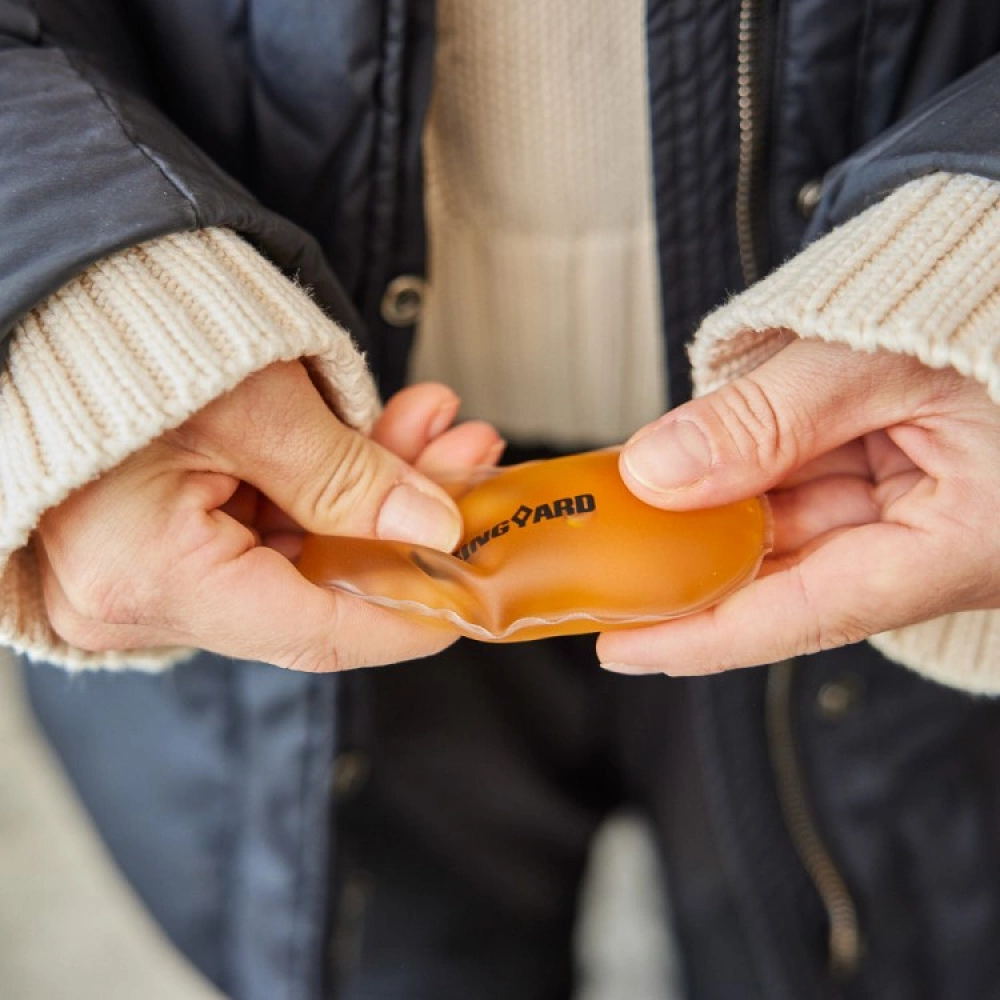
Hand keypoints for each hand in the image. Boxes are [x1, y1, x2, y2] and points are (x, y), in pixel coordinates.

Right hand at [37, 361, 501, 669]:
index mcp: (151, 577)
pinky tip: (381, 431)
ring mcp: (145, 571)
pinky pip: (264, 528)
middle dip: (405, 520)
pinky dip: (326, 482)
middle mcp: (139, 596)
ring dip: (374, 489)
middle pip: (316, 585)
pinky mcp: (157, 538)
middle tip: (467, 462)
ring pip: (299, 553)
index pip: (317, 632)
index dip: (411, 614)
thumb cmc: (123, 331)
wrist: (54, 291)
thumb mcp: (256, 403)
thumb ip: (350, 478)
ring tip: (435, 427)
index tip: (473, 594)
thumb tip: (433, 527)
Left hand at [598, 339, 999, 674]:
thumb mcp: (875, 357)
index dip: (702, 638)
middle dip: (690, 562)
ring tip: (632, 499)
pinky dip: (751, 473)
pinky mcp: (905, 480)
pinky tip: (694, 461)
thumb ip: (764, 420)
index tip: (620, 645)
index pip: (805, 616)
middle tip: (605, 554)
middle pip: (788, 576)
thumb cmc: (994, 313)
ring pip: (792, 529)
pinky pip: (812, 490)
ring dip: (713, 510)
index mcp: (957, 548)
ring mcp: (920, 514)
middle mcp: (936, 549)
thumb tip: (654, 473)